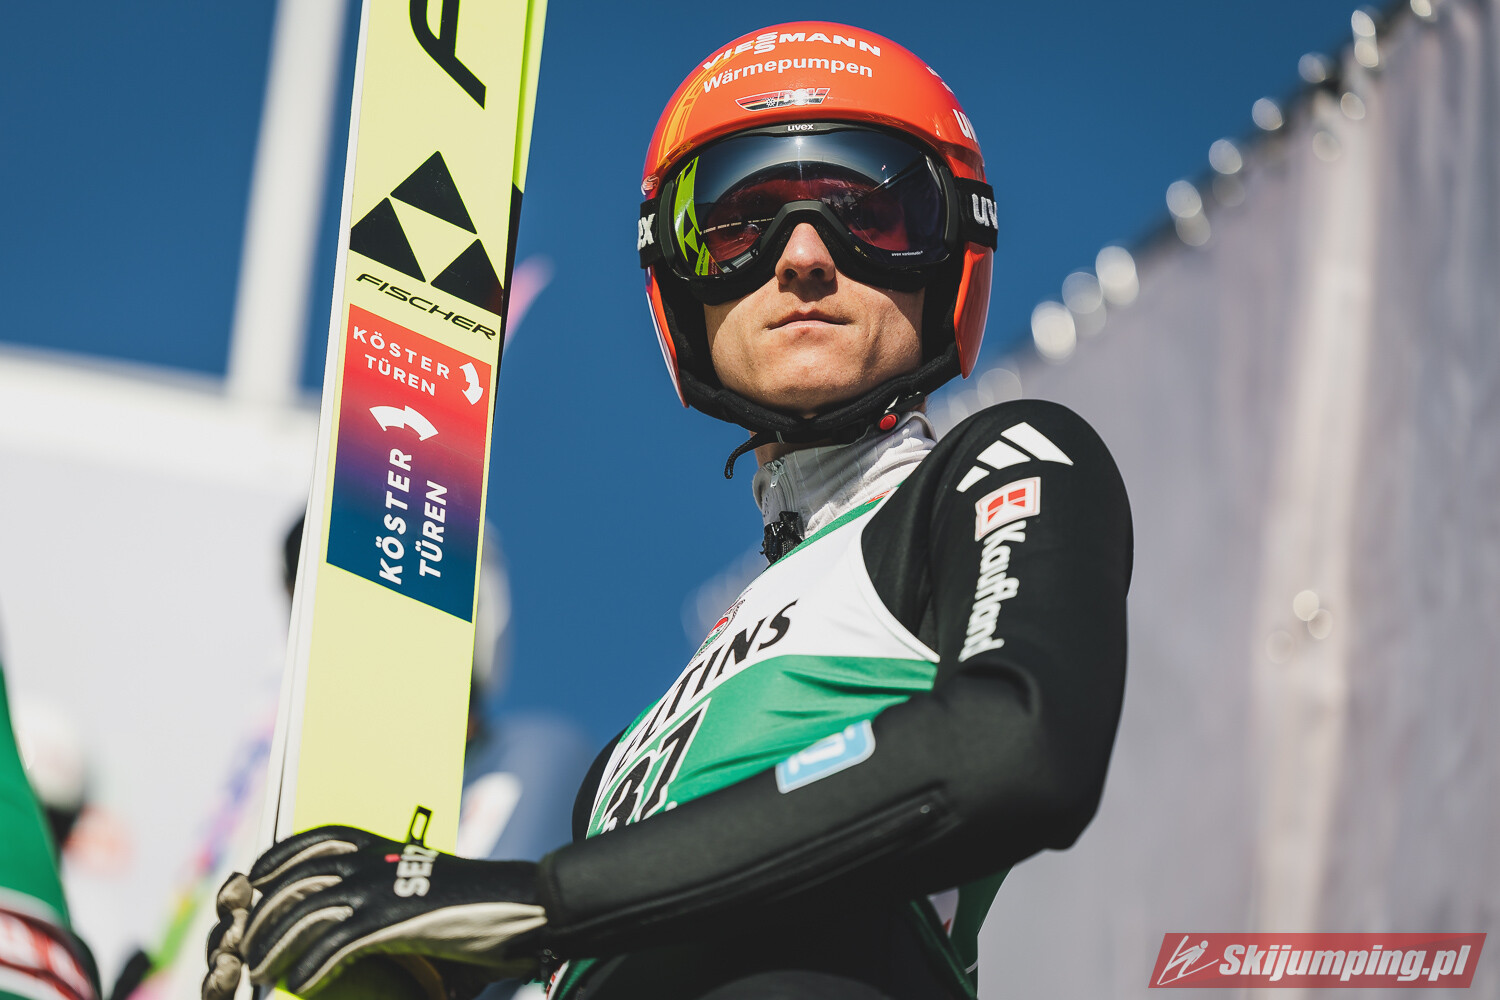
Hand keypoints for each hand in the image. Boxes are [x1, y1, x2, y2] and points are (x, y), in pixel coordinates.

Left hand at [203, 825, 546, 998]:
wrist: (527, 903)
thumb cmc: (481, 906)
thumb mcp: (427, 891)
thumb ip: (391, 903)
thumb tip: (361, 934)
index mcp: (386, 845)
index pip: (318, 838)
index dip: (278, 857)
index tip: (253, 880)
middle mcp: (378, 859)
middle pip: (299, 879)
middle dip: (262, 913)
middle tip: (244, 947)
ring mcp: (386, 887)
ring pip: (307, 912)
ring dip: (275, 944)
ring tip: (259, 972)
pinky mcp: (397, 920)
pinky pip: (338, 945)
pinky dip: (312, 967)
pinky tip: (301, 984)